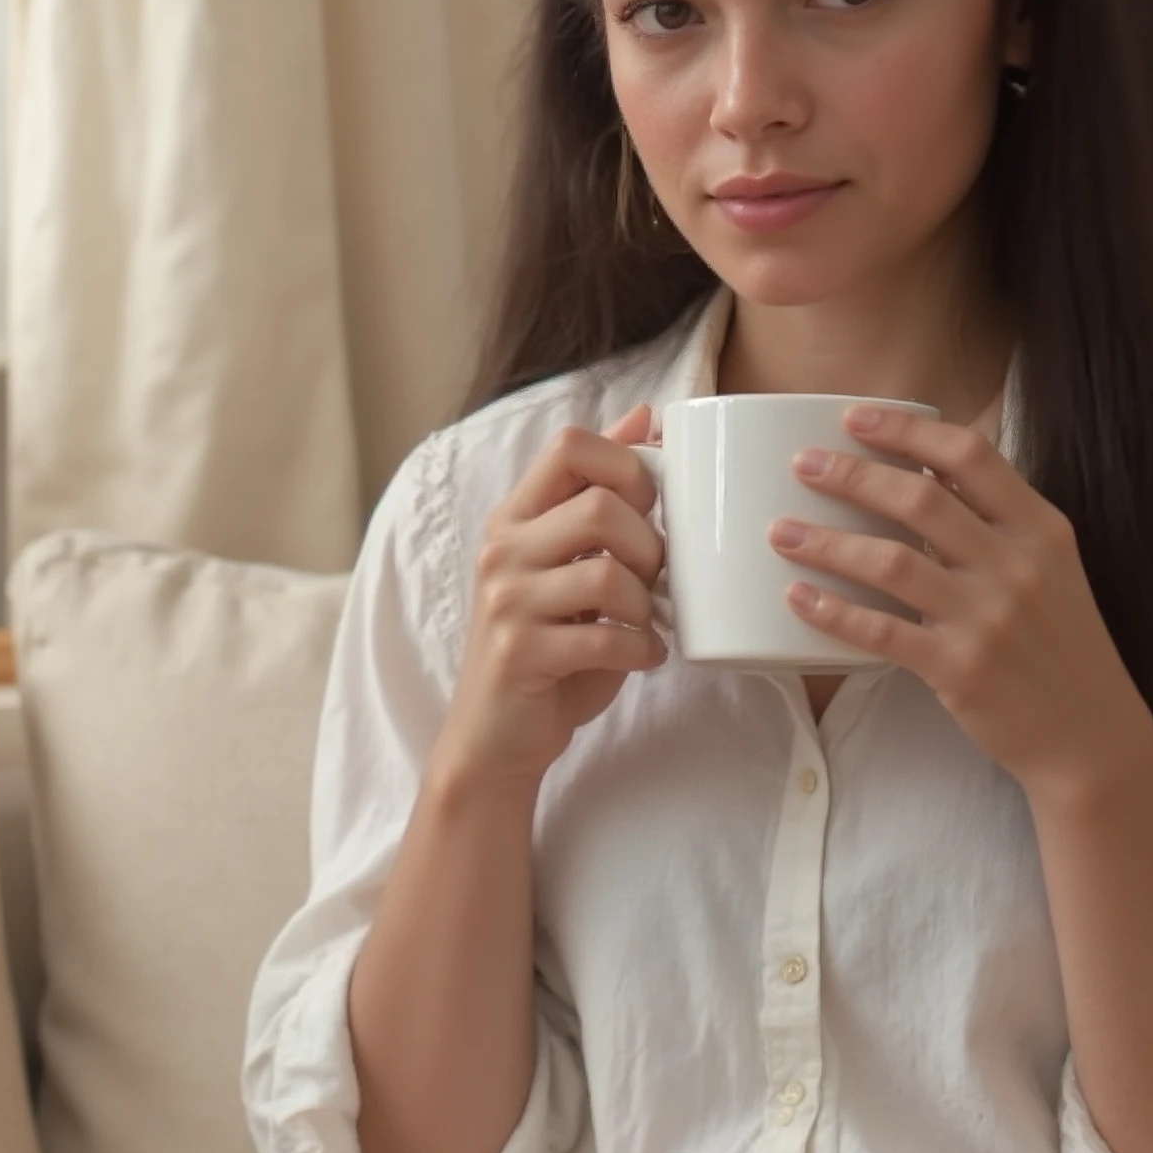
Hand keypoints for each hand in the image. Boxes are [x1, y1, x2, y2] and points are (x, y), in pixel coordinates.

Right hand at [436, 405, 665, 790]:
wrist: (495, 737)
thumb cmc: (547, 646)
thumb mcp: (570, 562)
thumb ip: (598, 495)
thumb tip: (647, 415)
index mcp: (515, 517)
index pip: (570, 446)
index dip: (627, 465)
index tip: (648, 508)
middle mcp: (502, 550)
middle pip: (599, 506)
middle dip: (650, 544)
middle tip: (656, 580)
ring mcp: (506, 601)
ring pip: (607, 573)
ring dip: (648, 603)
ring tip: (647, 622)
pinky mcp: (520, 653)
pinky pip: (604, 638)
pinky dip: (642, 649)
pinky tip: (644, 656)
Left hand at [769, 398, 1152, 797]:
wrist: (1089, 735)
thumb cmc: (1059, 647)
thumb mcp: (1050, 569)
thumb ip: (996, 524)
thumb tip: (923, 476)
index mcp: (1039, 527)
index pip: (969, 455)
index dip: (906, 430)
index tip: (855, 418)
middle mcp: (1016, 565)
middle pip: (920, 498)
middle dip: (851, 474)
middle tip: (803, 465)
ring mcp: (988, 618)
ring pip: (892, 561)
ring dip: (828, 542)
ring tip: (781, 531)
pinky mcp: (960, 669)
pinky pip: (882, 632)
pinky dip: (834, 612)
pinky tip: (798, 596)